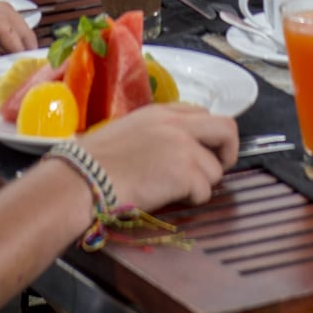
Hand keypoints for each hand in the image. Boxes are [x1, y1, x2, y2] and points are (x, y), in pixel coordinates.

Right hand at [74, 103, 236, 211]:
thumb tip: (170, 150)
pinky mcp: (185, 172)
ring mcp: (184, 147)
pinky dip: (191, 200)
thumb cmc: (94, 161)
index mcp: (160, 112)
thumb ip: (155, 133)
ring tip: (174, 190)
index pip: (201, 113)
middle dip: (228, 151)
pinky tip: (168, 198)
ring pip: (216, 169)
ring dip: (201, 183)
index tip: (204, 150)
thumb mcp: (127, 131)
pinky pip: (204, 191)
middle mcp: (177, 125)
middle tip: (216, 169)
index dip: (207, 135)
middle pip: (226, 129)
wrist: (84, 178)